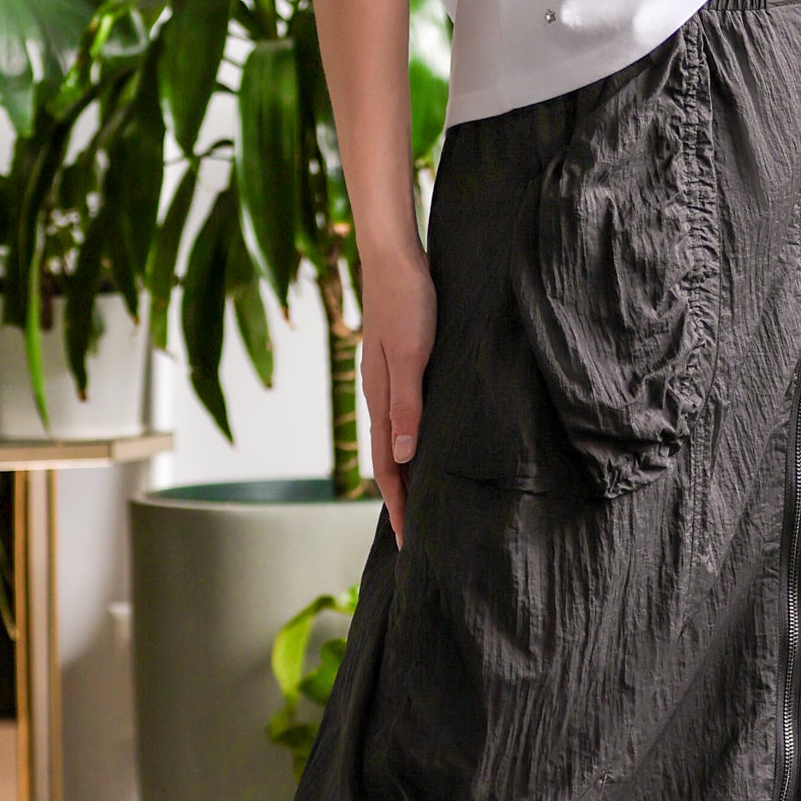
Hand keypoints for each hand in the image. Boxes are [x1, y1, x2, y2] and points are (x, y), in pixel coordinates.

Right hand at [358, 248, 434, 539]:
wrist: (393, 256)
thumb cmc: (408, 302)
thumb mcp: (412, 355)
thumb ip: (407, 404)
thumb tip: (405, 456)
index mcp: (380, 399)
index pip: (390, 467)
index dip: (400, 505)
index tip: (410, 543)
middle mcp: (379, 396)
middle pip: (388, 460)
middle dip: (400, 500)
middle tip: (414, 539)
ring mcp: (386, 381)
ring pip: (392, 441)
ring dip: (403, 475)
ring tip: (417, 503)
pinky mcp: (398, 366)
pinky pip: (400, 418)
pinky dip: (408, 444)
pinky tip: (421, 445)